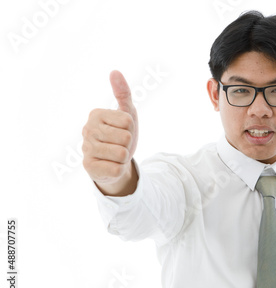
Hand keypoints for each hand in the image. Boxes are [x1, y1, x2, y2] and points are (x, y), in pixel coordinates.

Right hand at [82, 70, 138, 192]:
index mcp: (96, 114)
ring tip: (115, 155)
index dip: (131, 128)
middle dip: (128, 143)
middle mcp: (87, 130)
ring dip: (123, 157)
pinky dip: (118, 169)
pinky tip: (110, 165)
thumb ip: (123, 93)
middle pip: (126, 137)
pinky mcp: (88, 167)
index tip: (123, 130)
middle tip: (120, 145)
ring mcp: (86, 149)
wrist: (114, 161)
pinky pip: (116, 169)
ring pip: (122, 153)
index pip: (128, 121)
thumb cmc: (120, 134)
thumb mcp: (127, 113)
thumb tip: (115, 71)